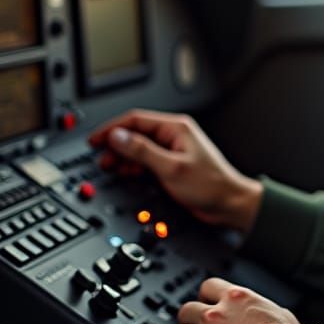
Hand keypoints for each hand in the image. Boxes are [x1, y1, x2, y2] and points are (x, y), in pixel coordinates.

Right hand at [88, 110, 262, 232]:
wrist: (229, 204)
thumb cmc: (210, 185)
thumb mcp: (171, 167)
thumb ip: (142, 151)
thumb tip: (118, 137)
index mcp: (175, 127)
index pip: (135, 120)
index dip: (112, 129)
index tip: (95, 140)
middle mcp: (173, 135)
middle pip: (135, 133)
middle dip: (116, 145)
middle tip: (102, 158)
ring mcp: (172, 150)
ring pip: (139, 148)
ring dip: (124, 157)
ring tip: (112, 167)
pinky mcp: (172, 165)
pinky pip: (146, 160)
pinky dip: (134, 166)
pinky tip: (129, 174)